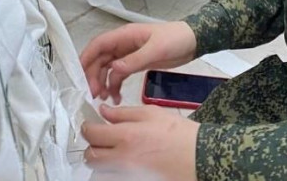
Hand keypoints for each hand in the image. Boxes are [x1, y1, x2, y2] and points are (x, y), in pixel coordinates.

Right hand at [80, 22, 196, 103]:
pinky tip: (116, 98)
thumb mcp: (156, 49)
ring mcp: (128, 54)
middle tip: (94, 95)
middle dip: (93, 76)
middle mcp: (122, 44)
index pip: (98, 45)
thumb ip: (134, 60)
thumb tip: (113, 69)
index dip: (86, 58)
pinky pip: (119, 75)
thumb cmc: (175, 39)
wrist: (193, 41)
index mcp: (124, 36)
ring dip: (103, 83)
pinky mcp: (135, 63)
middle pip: (100, 59)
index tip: (79, 76)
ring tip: (104, 99)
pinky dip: (115, 86)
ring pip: (108, 69)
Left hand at [82, 105, 197, 180]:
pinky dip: (112, 170)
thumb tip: (103, 111)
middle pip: (90, 157)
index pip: (92, 134)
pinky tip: (123, 161)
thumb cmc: (179, 134)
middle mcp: (123, 159)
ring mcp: (128, 174)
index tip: (90, 124)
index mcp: (126, 136)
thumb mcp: (151, 113)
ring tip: (111, 151)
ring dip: (100, 160)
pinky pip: (113, 177)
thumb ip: (124, 113)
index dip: (86, 127)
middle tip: (99, 139)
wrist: (199, 158)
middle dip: (90, 147)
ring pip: (99, 171)